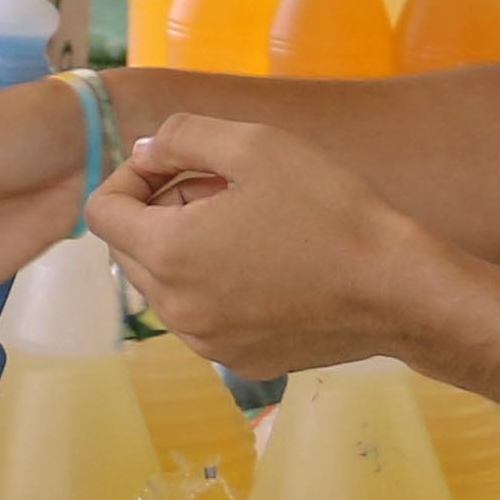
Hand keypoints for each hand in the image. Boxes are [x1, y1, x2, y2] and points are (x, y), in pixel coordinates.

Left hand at [85, 114, 435, 379]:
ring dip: (186, 248)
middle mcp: (175, 309)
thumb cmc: (329, 210)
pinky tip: (269, 265)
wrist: (398, 291)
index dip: (130, 177)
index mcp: (168, 253)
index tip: (177, 165)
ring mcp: (206, 343)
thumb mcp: (256, 145)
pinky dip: (215, 285)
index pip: (102, 212)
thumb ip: (183, 137)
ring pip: (164, 285)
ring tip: (249, 224)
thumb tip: (143, 152)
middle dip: (160, 210)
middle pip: (129, 249)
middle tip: (222, 187)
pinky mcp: (238, 362)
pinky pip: (201, 315)